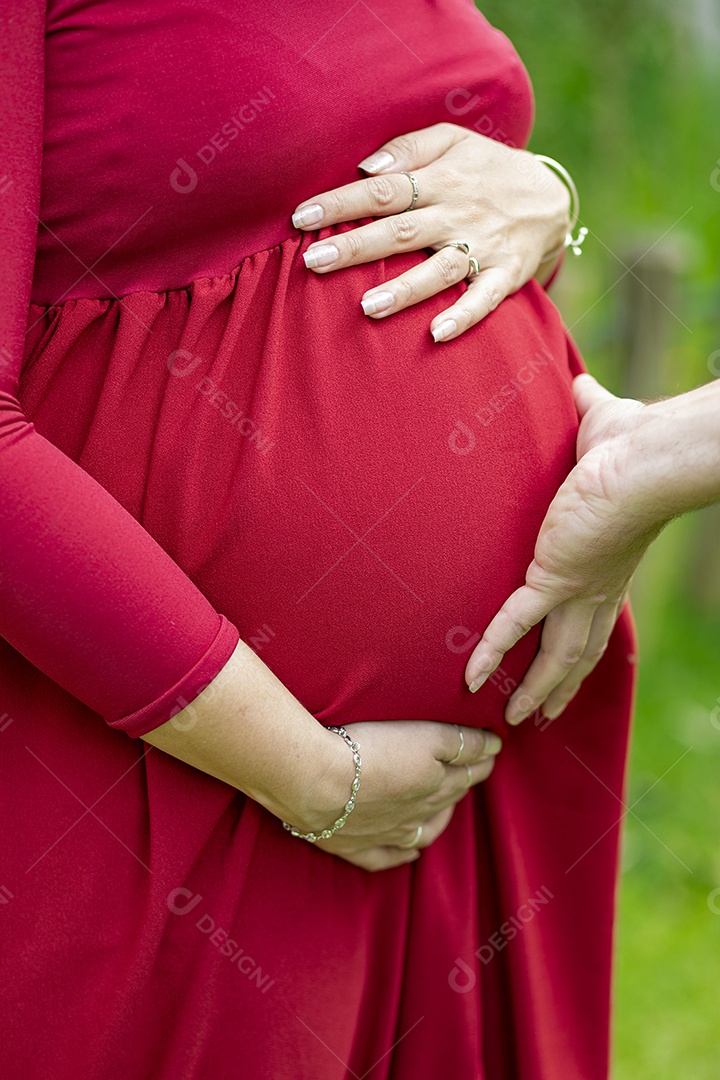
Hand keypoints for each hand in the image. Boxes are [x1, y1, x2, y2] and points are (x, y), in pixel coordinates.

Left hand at [291, 122, 570, 341]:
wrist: (551, 197)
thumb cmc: (487, 169)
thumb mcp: (455, 141)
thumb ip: (409, 147)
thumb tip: (367, 167)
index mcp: (440, 180)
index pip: (383, 190)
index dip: (341, 203)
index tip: (300, 217)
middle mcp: (458, 214)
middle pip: (401, 231)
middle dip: (355, 247)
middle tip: (313, 262)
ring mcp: (483, 248)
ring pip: (439, 269)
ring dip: (405, 289)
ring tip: (368, 307)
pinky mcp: (505, 276)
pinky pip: (484, 299)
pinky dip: (464, 316)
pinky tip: (438, 333)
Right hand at [312, 720, 501, 871]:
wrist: (316, 783)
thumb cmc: (369, 749)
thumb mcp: (424, 735)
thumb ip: (460, 741)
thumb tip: (495, 746)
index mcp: (436, 783)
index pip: (469, 769)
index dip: (482, 756)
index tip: (493, 746)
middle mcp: (417, 812)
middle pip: (449, 797)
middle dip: (465, 780)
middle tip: (473, 766)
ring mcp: (387, 833)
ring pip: (425, 828)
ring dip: (440, 816)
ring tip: (447, 805)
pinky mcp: (355, 845)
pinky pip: (387, 857)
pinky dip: (403, 854)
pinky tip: (411, 852)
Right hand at [463, 374, 665, 724]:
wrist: (644, 454)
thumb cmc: (631, 441)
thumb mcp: (602, 429)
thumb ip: (589, 410)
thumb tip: (580, 382)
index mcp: (606, 564)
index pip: (593, 617)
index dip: (580, 648)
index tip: (566, 670)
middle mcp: (595, 587)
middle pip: (578, 653)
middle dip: (561, 687)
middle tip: (542, 715)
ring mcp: (576, 588)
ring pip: (555, 656)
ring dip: (536, 691)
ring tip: (513, 720)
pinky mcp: (554, 578)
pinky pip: (516, 626)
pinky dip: (492, 652)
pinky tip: (471, 678)